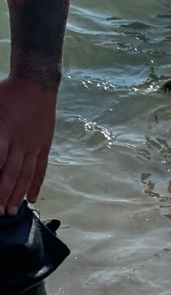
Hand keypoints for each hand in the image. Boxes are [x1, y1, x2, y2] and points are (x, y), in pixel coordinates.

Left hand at [0, 78, 57, 214]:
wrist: (36, 83)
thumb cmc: (7, 93)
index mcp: (3, 133)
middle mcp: (19, 143)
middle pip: (10, 174)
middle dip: (2, 195)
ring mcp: (33, 146)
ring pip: (25, 175)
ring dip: (17, 195)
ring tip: (11, 211)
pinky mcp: (43, 146)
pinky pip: (40, 169)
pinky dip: (35, 184)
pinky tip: (31, 198)